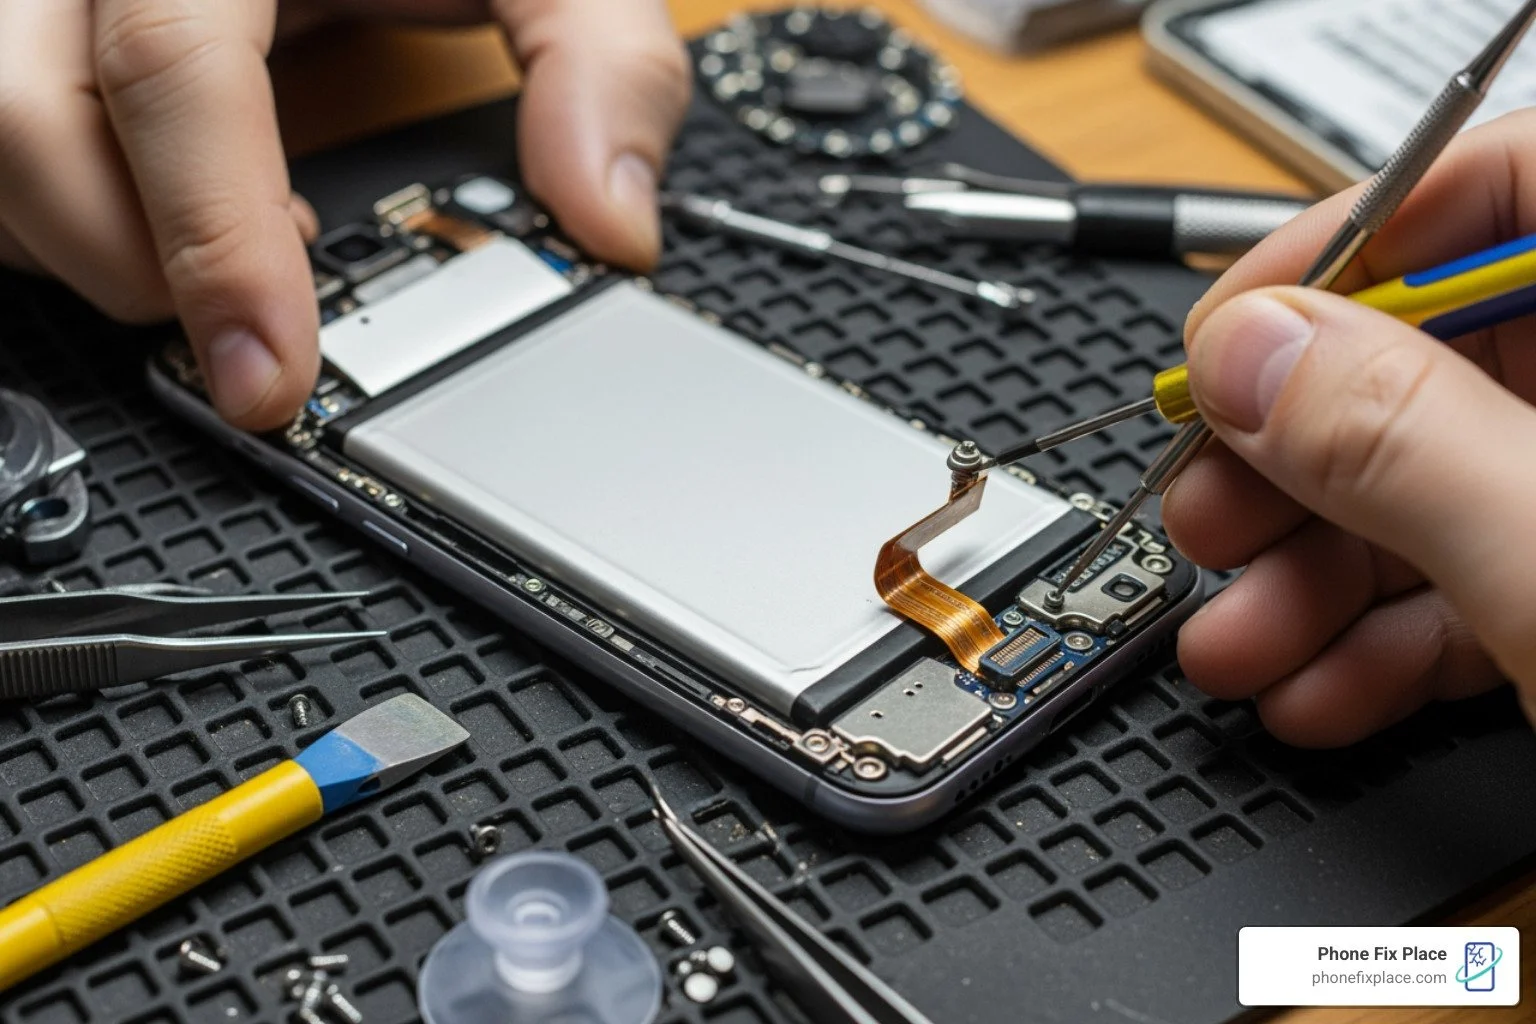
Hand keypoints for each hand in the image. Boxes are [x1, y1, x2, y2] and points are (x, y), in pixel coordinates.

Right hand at [0, 0, 689, 428]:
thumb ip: (598, 64)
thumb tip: (610, 220)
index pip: (171, 69)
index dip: (215, 238)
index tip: (270, 374)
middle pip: (35, 126)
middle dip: (143, 270)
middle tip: (261, 332)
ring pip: (2, 155)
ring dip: (100, 253)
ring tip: (235, 264)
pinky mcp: (46, 38)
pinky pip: (9, 160)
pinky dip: (80, 226)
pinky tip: (183, 223)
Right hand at [1162, 109, 1535, 746]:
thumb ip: (1400, 442)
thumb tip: (1247, 355)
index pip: (1500, 184)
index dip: (1344, 245)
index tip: (1225, 340)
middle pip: (1438, 358)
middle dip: (1293, 457)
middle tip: (1205, 511)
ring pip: (1437, 491)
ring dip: (1308, 578)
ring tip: (1236, 641)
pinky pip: (1474, 588)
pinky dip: (1379, 644)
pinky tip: (1316, 690)